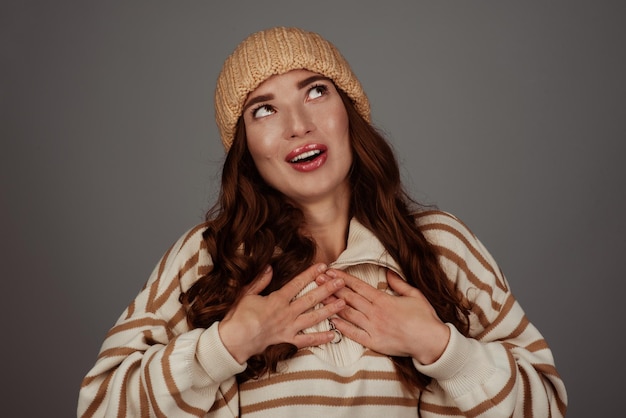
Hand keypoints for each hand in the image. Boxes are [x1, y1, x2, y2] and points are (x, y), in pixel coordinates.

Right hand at [218, 263, 345, 363]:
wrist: (234, 340)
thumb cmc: (238, 316)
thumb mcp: (247, 294)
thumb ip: (260, 281)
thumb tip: (269, 268)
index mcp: (277, 299)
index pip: (298, 283)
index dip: (311, 273)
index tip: (323, 265)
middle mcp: (286, 313)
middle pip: (311, 299)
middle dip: (327, 289)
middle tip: (341, 281)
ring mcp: (289, 327)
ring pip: (313, 318)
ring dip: (329, 310)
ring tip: (343, 303)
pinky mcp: (287, 340)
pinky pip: (306, 340)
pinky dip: (320, 338)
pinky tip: (333, 334)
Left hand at [319, 269, 449, 364]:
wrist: (431, 342)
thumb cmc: (425, 317)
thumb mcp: (414, 294)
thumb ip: (398, 283)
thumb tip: (387, 271)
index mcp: (384, 300)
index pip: (358, 286)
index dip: (343, 278)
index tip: (330, 271)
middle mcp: (375, 313)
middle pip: (349, 297)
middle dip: (331, 287)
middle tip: (317, 279)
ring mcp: (373, 328)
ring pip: (348, 314)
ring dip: (332, 304)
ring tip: (318, 296)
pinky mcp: (374, 343)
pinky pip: (354, 334)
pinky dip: (342, 327)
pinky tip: (330, 320)